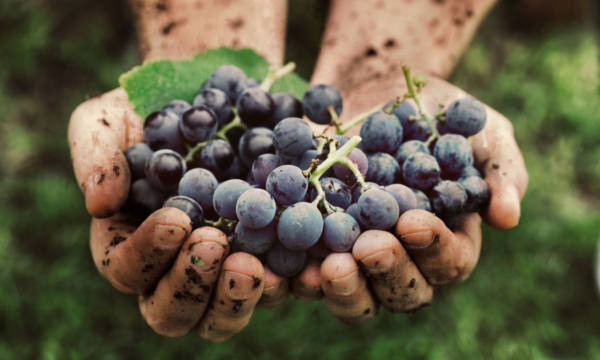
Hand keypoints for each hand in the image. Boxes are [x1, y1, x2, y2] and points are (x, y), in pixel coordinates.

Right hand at [68, 88, 290, 340]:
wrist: (215, 95)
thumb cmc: (152, 110)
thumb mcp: (110, 118)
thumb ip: (95, 155)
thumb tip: (99, 203)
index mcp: (132, 244)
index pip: (128, 269)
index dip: (148, 253)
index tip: (177, 220)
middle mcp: (176, 267)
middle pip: (174, 311)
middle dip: (192, 284)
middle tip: (215, 245)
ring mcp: (224, 266)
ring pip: (223, 315)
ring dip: (237, 299)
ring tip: (254, 266)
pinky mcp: (269, 257)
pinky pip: (279, 287)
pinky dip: (291, 283)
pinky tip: (306, 265)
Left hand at [299, 75, 527, 320]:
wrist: (378, 88)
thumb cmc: (438, 114)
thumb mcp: (481, 131)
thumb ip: (500, 171)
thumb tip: (508, 218)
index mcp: (447, 240)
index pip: (449, 261)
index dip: (434, 248)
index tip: (414, 221)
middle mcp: (403, 257)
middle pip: (401, 291)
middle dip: (387, 272)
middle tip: (370, 248)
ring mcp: (357, 252)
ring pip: (355, 292)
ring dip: (343, 287)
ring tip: (329, 267)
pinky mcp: (316, 240)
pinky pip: (306, 268)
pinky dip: (295, 272)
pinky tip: (285, 263)